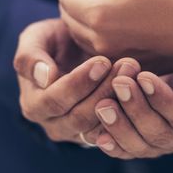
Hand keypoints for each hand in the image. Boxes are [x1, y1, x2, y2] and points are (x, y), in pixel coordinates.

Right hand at [14, 18, 140, 144]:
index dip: (78, 82)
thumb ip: (30, 55)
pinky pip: (116, 132)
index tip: (102, 61)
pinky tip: (142, 89)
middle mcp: (54, 125)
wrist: (78, 50)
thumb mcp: (36, 38)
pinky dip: (130, 111)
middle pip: (79, 117)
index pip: (54, 100)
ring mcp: (78, 134)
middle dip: (105, 90)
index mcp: (33, 104)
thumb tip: (45, 76)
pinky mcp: (101, 134)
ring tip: (135, 72)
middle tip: (127, 65)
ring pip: (100, 125)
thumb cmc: (55, 41)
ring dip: (121, 99)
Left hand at [57, 0, 172, 72]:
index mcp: (101, 16)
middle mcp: (103, 43)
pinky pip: (100, 49)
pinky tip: (104, 19)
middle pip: (70, 20)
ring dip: (79, 17)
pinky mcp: (133, 64)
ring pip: (83, 37)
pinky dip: (94, 32)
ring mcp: (118, 58)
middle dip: (68, 0)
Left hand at [93, 69, 172, 158]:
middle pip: (160, 132)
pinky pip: (126, 152)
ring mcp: (164, 148)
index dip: (163, 99)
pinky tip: (99, 136)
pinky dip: (112, 145)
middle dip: (137, 108)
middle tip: (118, 84)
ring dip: (120, 126)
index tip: (143, 77)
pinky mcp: (142, 148)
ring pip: (140, 146)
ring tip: (103, 105)